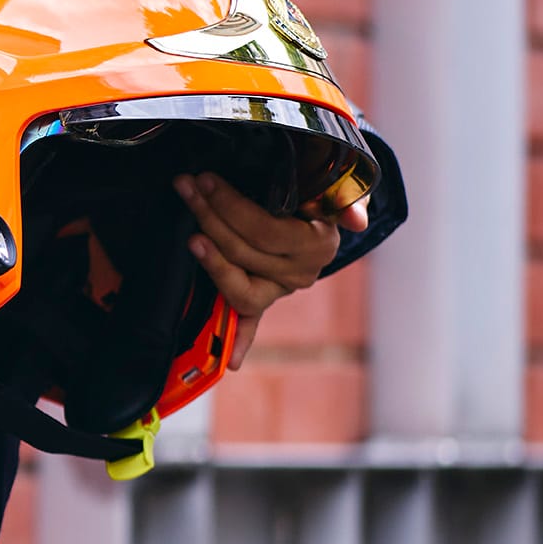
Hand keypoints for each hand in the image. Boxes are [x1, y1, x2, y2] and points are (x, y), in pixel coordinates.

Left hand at [179, 173, 364, 368]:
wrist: (315, 205)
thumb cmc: (317, 189)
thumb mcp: (333, 186)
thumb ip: (345, 199)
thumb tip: (356, 220)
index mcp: (316, 246)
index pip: (265, 231)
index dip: (232, 206)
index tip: (206, 181)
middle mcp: (299, 274)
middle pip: (244, 253)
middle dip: (210, 218)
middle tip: (186, 189)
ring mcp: (279, 289)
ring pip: (239, 286)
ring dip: (210, 262)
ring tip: (190, 235)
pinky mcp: (263, 297)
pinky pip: (251, 322)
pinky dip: (241, 341)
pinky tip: (230, 362)